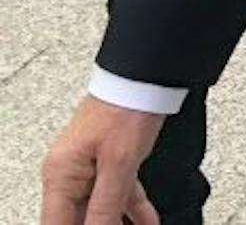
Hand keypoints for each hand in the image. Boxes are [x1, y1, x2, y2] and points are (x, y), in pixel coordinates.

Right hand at [40, 96, 163, 223]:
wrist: (145, 77)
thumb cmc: (126, 108)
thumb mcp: (119, 163)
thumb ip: (106, 204)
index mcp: (61, 176)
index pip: (57, 224)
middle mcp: (70, 174)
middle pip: (77, 218)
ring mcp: (90, 169)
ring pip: (102, 209)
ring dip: (118, 223)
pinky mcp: (110, 162)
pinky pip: (119, 193)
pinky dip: (133, 209)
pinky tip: (147, 222)